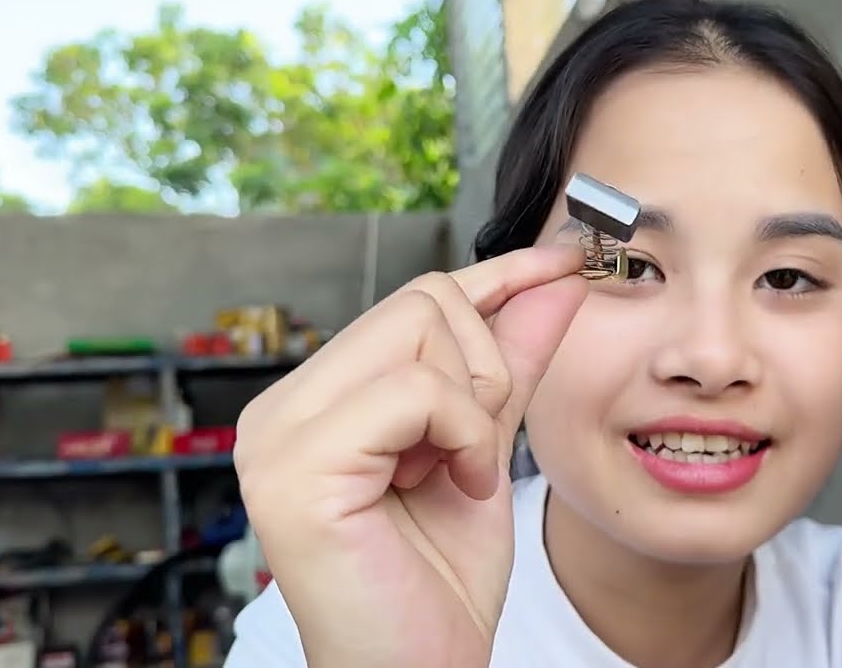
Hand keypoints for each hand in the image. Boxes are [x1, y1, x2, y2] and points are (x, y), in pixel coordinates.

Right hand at [234, 244, 587, 667]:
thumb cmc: (439, 580)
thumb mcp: (486, 449)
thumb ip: (512, 365)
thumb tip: (554, 280)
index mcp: (318, 402)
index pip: (415, 300)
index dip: (497, 277)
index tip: (563, 262)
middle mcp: (283, 409)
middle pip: (422, 301)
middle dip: (486, 368)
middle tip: (479, 447)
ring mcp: (278, 437)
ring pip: (420, 331)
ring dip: (475, 407)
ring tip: (458, 474)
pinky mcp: (295, 468)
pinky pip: (415, 389)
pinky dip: (462, 435)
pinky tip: (455, 487)